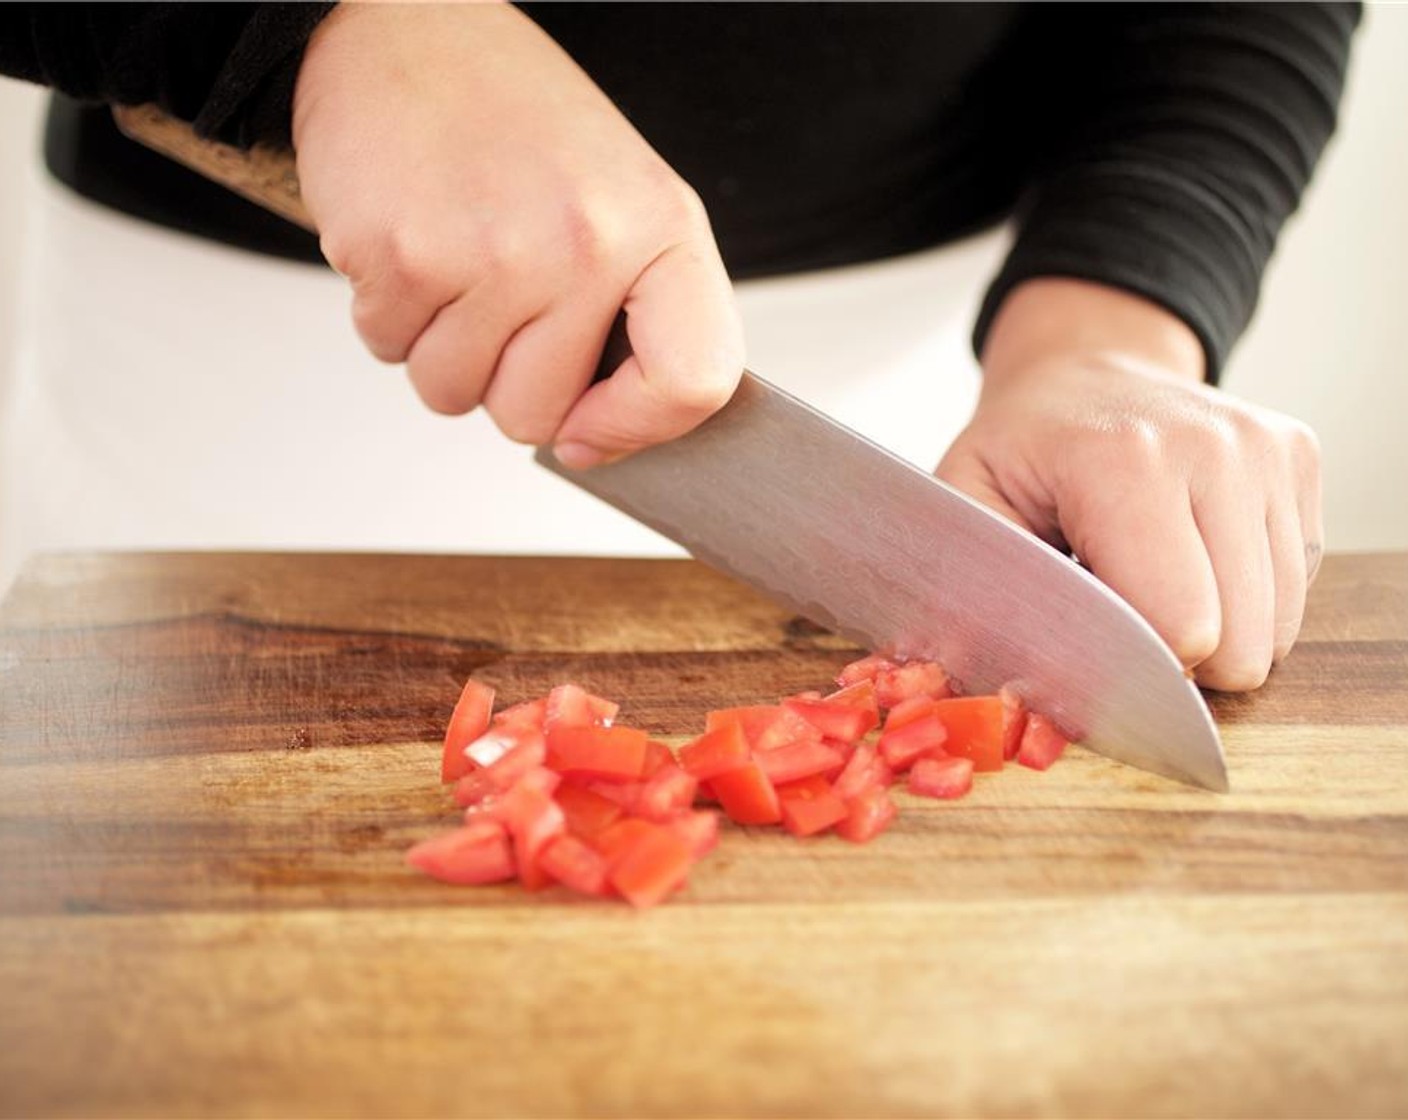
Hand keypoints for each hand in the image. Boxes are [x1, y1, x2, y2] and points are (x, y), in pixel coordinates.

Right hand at [291, 1, 743, 467]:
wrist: (405, 30)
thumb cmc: (517, 123)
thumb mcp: (621, 203)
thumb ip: (635, 318)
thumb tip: (601, 437)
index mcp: (661, 229)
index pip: (694, 381)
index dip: (639, 427)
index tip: (593, 431)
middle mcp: (584, 244)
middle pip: (535, 415)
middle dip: (504, 378)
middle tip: (499, 294)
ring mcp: (491, 253)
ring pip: (452, 394)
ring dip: (441, 346)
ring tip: (454, 258)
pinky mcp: (400, 256)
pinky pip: (388, 350)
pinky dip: (389, 312)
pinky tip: (411, 240)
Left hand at [937, 279, 1321, 691]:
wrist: (1082, 371)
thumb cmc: (1021, 450)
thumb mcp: (967, 503)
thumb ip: (985, 586)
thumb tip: (1007, 686)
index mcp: (1122, 462)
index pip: (1180, 628)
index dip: (1136, 666)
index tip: (1095, 643)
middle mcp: (1213, 447)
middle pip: (1239, 639)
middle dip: (1180, 660)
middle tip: (1122, 612)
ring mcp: (1267, 449)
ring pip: (1278, 622)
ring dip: (1219, 629)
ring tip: (1153, 579)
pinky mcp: (1299, 457)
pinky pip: (1297, 583)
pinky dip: (1249, 595)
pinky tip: (1194, 556)